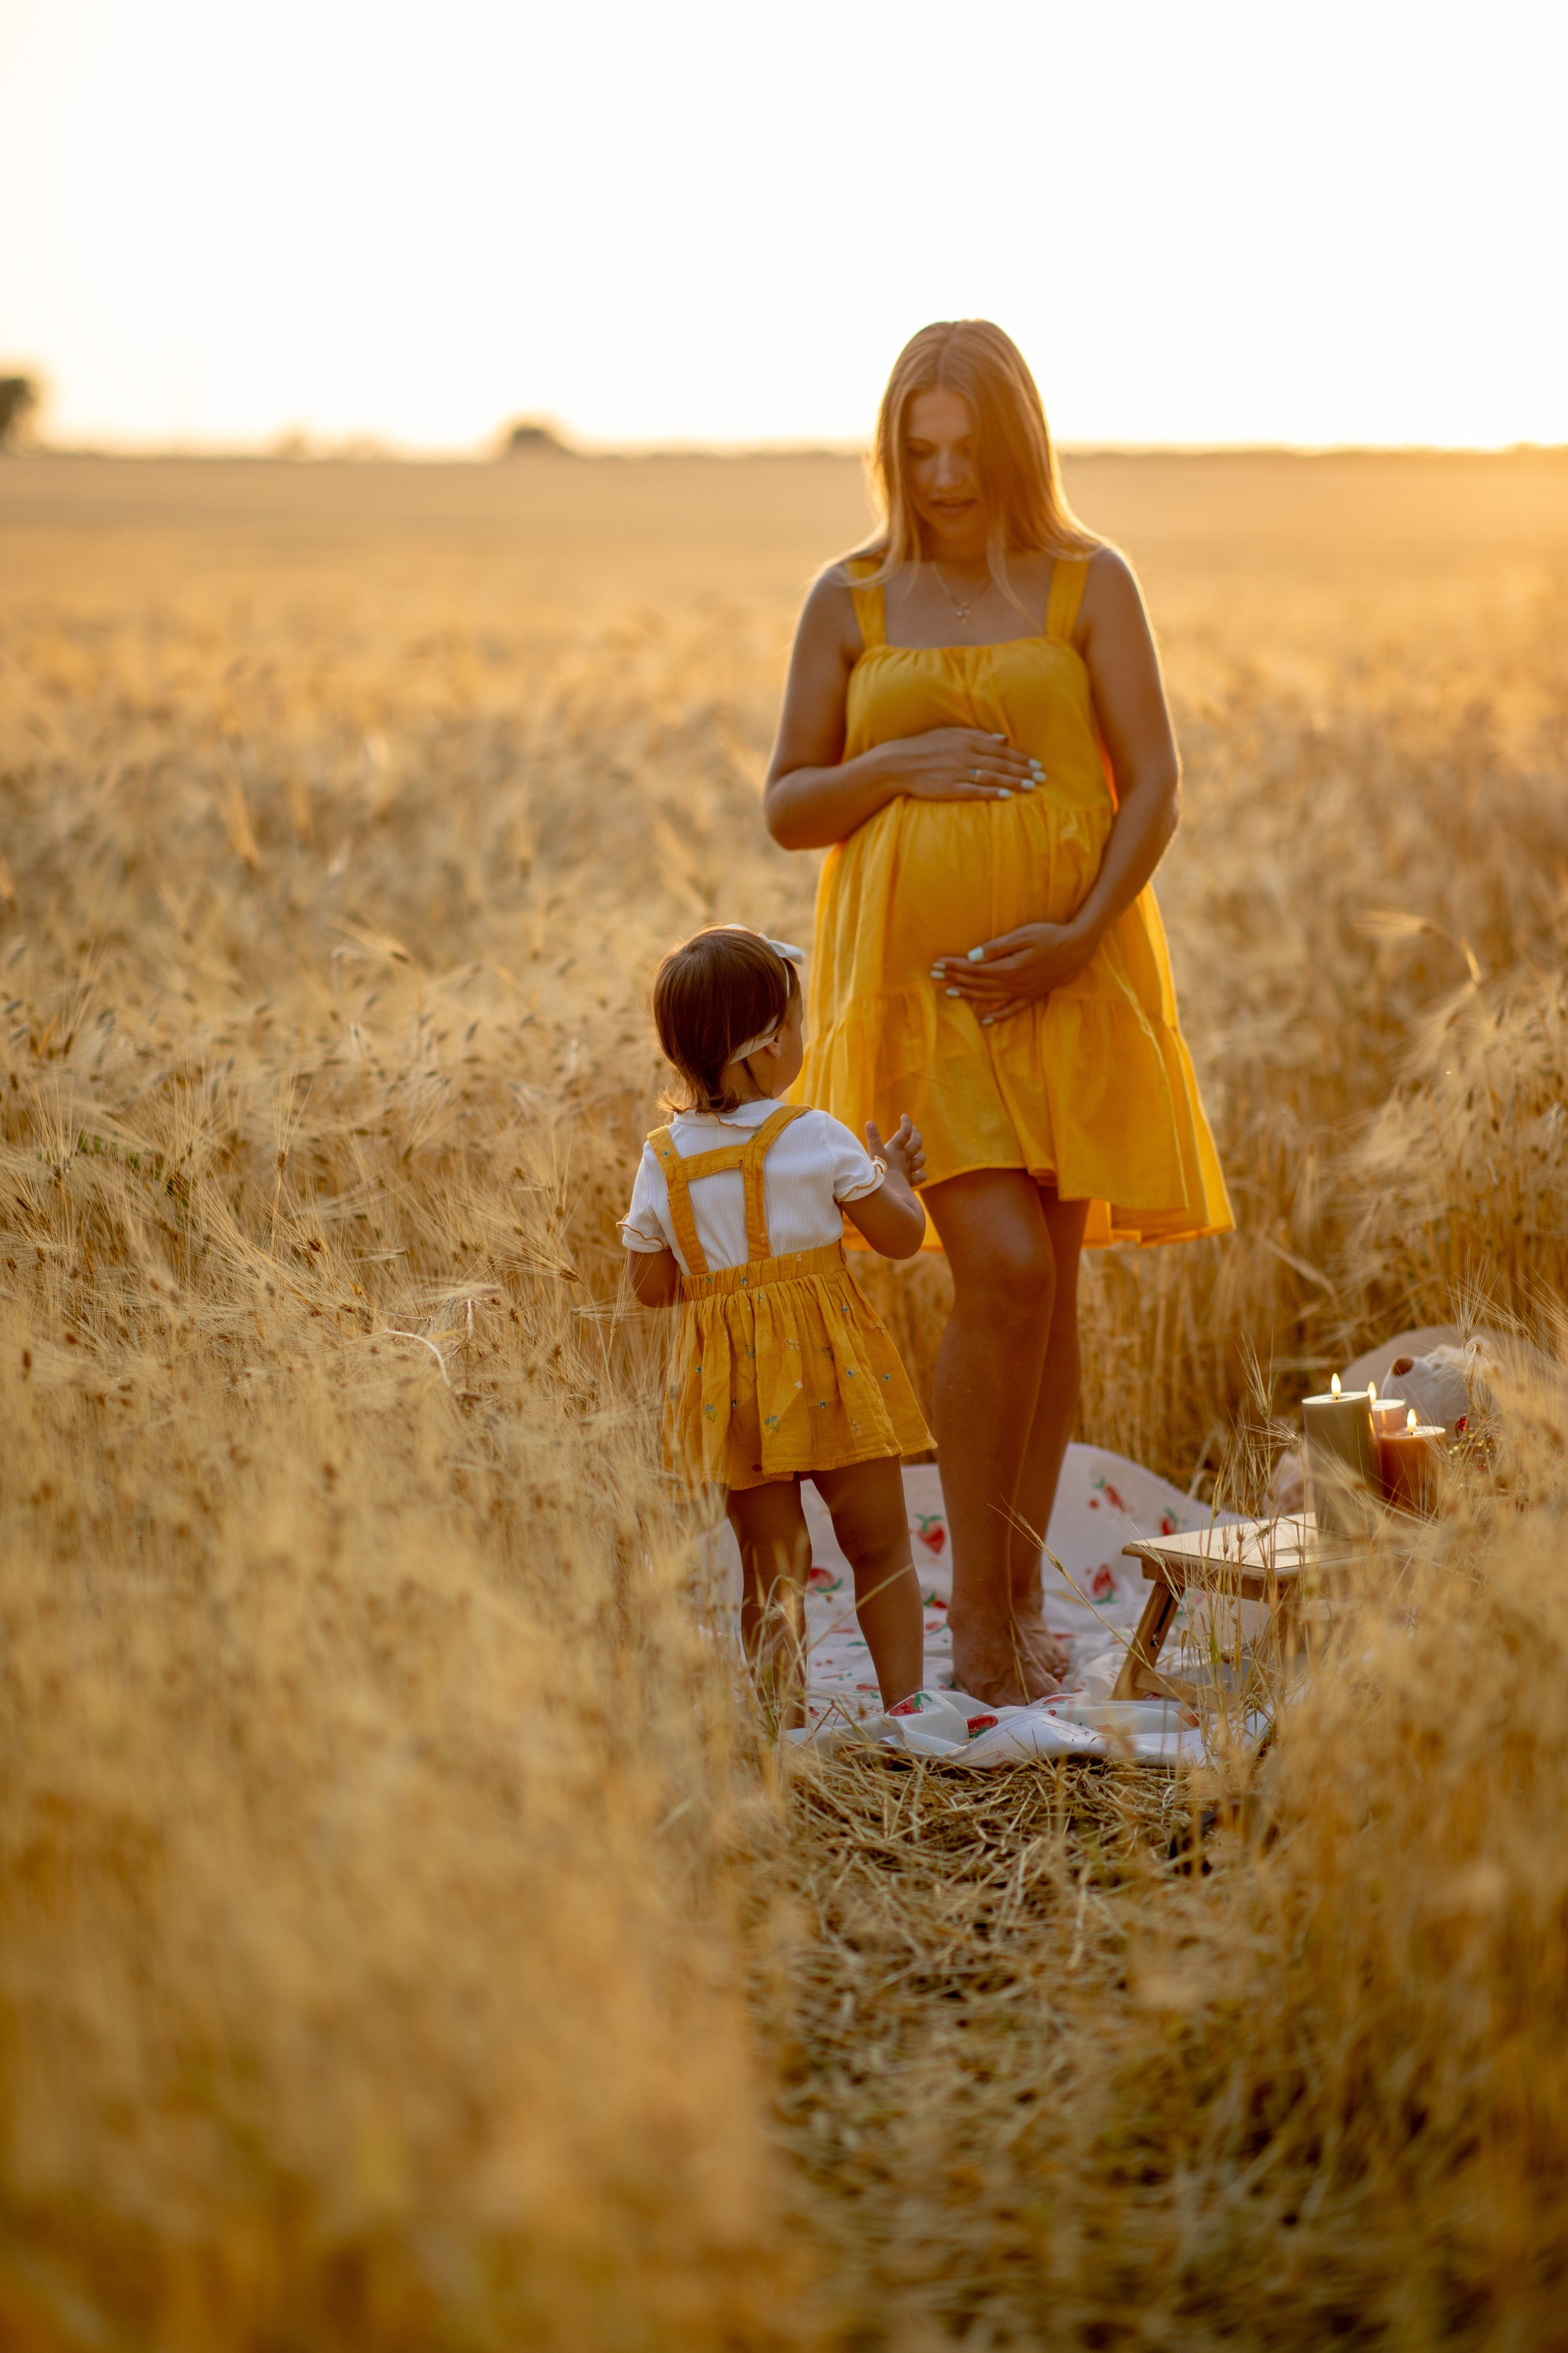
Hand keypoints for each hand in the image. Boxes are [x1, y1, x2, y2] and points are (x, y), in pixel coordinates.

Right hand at [865, 1114, 924, 1190]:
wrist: (890, 1197)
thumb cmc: (880, 1176)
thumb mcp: (874, 1155)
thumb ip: (873, 1138)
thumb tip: (869, 1122)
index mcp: (895, 1150)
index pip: (904, 1132)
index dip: (906, 1123)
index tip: (905, 1116)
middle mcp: (903, 1159)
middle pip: (916, 1144)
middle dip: (916, 1135)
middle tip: (914, 1129)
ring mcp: (907, 1171)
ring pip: (920, 1160)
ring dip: (920, 1154)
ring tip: (918, 1151)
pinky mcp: (908, 1184)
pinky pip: (919, 1177)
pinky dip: (921, 1174)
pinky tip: (920, 1173)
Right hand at [885, 728, 1039, 805]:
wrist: (897, 763)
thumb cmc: (925, 746)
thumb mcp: (950, 733)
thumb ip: (978, 735)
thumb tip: (1003, 739)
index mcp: (967, 740)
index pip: (1001, 750)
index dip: (1021, 758)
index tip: (1037, 765)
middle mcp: (965, 755)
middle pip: (1001, 764)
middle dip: (1024, 771)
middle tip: (1042, 778)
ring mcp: (957, 772)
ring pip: (992, 777)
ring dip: (1014, 782)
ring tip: (1032, 787)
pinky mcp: (949, 788)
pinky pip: (975, 791)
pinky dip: (992, 792)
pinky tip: (1007, 795)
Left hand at [931, 922, 1098, 1024]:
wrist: (1079, 947)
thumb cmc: (1051, 935)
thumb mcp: (1024, 935)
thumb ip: (997, 948)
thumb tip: (972, 957)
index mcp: (1009, 968)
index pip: (974, 969)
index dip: (954, 966)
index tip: (937, 963)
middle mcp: (1013, 984)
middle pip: (978, 983)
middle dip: (954, 979)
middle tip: (933, 976)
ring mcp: (1023, 992)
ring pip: (990, 997)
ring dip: (968, 995)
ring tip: (949, 993)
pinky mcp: (1033, 995)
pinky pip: (1012, 1010)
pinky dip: (998, 1017)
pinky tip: (986, 1021)